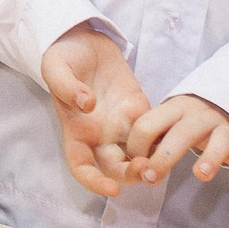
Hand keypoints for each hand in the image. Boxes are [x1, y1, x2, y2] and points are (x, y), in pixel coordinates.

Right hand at [41, 26, 151, 198]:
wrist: (80, 38)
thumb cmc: (62, 57)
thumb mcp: (55, 67)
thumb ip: (66, 86)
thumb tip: (87, 105)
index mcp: (76, 130)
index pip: (82, 167)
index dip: (95, 183)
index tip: (112, 189)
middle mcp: (99, 134)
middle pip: (116, 168)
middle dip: (131, 175)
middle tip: (144, 168)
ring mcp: (120, 123)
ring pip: (138, 155)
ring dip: (151, 162)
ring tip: (163, 159)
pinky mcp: (138, 108)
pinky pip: (154, 131)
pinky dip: (163, 139)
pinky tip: (173, 137)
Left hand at [125, 93, 228, 194]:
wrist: (225, 107)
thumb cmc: (185, 123)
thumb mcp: (166, 123)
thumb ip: (149, 138)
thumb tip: (129, 165)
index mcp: (174, 108)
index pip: (149, 123)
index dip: (137, 147)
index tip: (134, 168)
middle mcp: (201, 115)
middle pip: (183, 132)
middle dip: (165, 155)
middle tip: (152, 179)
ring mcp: (226, 128)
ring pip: (221, 139)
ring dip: (211, 157)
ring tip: (200, 175)